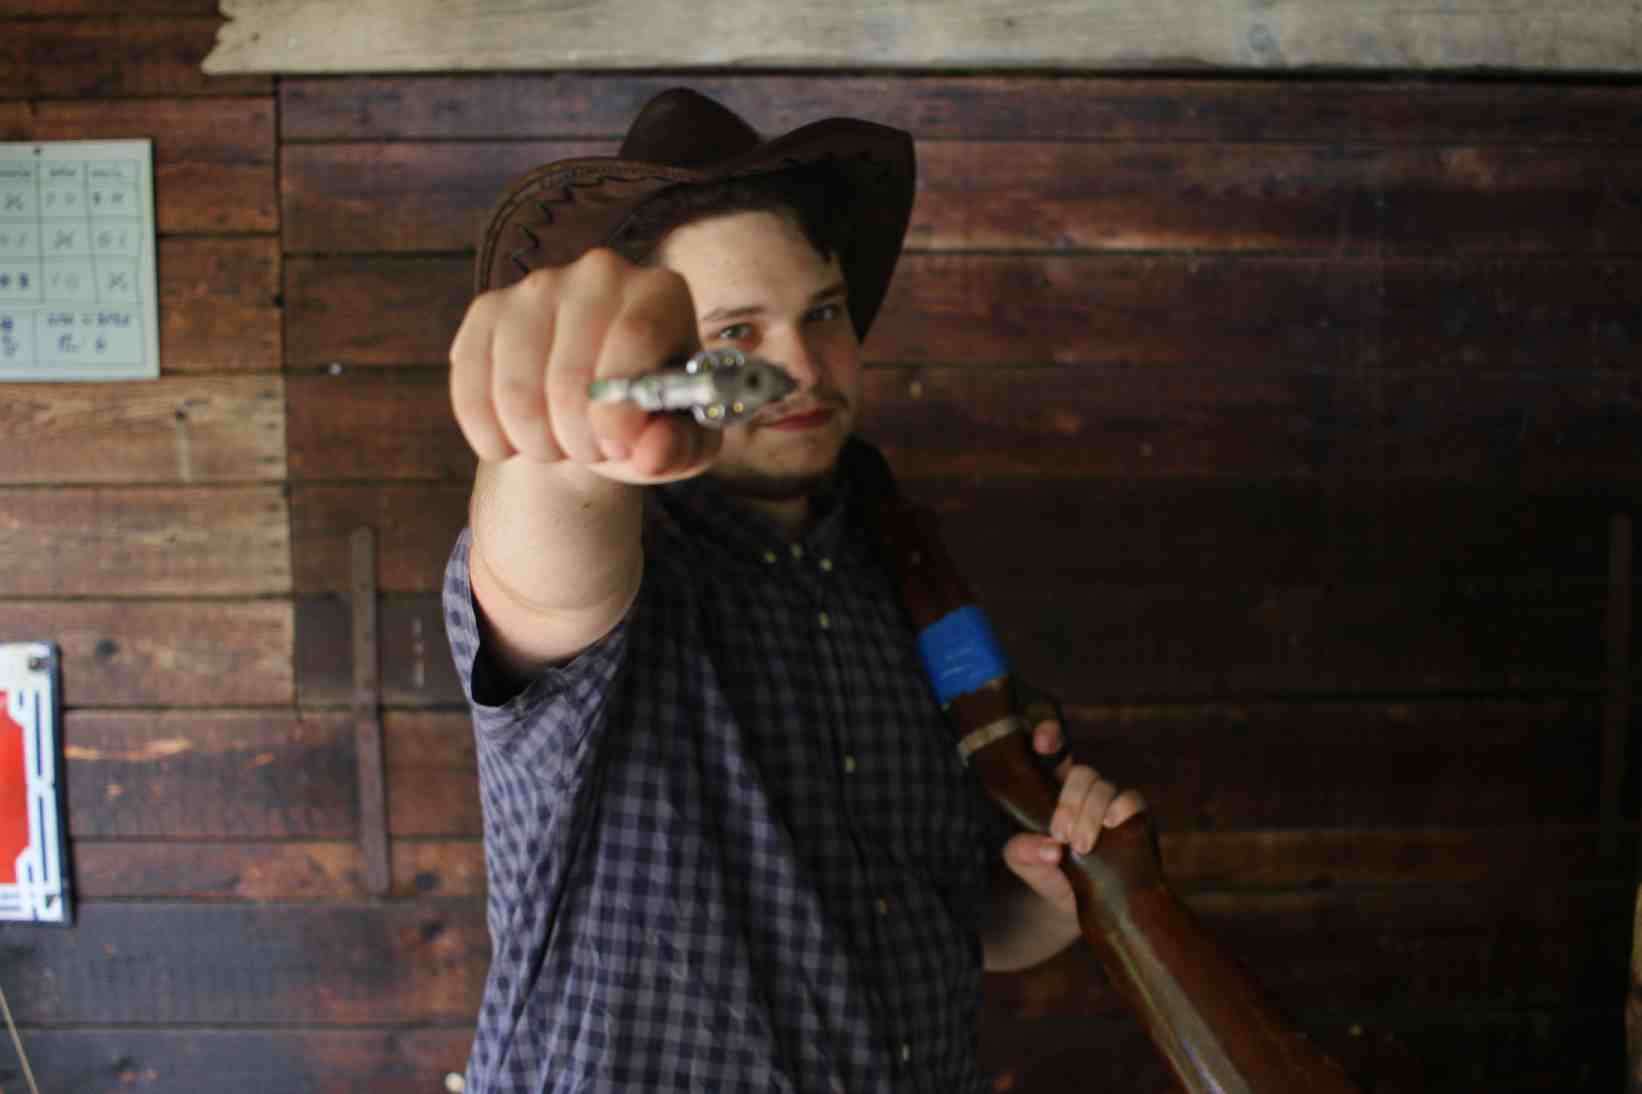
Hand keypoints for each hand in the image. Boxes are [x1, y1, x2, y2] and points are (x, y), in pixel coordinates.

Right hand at [448, 248, 720, 481]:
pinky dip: (492, 436)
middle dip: (580, 441)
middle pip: (571, 378)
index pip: (635, 339)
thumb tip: (650, 452)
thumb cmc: (649, 416)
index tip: (619, 447)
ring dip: (537, 443)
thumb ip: (679, 448)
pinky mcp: (488, 310)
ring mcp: (537, 287)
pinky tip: (514, 442)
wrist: (593, 404)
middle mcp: (599, 274)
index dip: (621, 411)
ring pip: (517, 393)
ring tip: (561, 445)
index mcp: (661, 293)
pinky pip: (472, 391)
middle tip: (593, 451)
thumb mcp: (682, 442)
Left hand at [1000, 718, 1146, 920]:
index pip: (1054, 752)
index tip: (1042, 743)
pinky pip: (1132, 799)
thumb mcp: (1025, 865)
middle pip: (1080, 772)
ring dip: (1090, 814)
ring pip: (1103, 786)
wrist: (1085, 907)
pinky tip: (1111, 825)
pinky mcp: (1134, 817)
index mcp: (1053, 791)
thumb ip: (1021, 852)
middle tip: (1061, 834)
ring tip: (1080, 846)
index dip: (1049, 736)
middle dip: (1069, 800)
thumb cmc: (1052, 876)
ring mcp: (1110, 801)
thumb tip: (1048, 847)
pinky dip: (1121, 808)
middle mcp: (1084, 791)